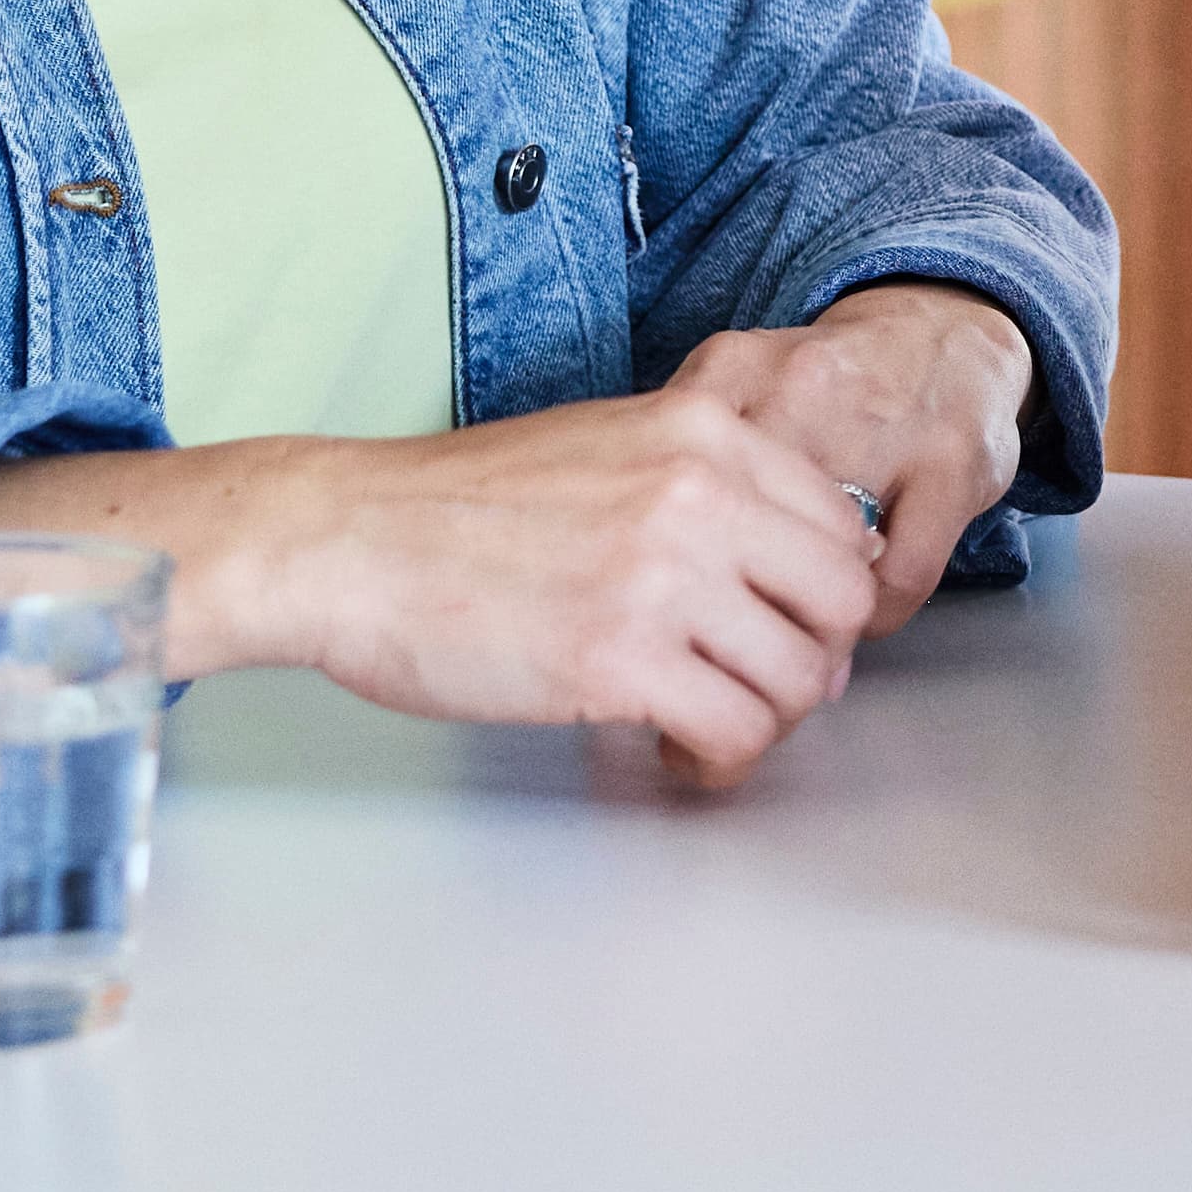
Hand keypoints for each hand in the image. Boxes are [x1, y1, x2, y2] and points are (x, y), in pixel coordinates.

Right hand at [233, 393, 890, 781]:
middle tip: (760, 686)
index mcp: (703, 432)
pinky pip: (733, 733)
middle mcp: (699, 496)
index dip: (825, 596)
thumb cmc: (456, 506)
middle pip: (844, 604)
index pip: (844, 527)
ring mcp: (661, 579)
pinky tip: (671, 751)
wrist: (346, 541)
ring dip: (763, 720)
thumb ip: (699, 484)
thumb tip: (788, 566)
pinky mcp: (617, 663)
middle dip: (814, 661)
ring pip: (799, 680)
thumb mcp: (602, 445)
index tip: (787, 628)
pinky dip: (717, 760)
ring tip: (705, 725)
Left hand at [661, 279, 1033, 632]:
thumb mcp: (737, 389)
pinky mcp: (949, 465)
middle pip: (747, 530)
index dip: (671, 563)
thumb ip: (685, 459)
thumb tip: (643, 575)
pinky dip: (876, 612)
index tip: (675, 605)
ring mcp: (881, 425)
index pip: (677, 485)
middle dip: (742, 601)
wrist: (942, 330)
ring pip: (822, 564)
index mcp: (736, 369)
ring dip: (810, 619)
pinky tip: (865, 605)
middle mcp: (804, 388)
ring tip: (802, 630)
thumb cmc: (827, 387)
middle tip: (741, 636)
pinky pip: (897, 577)